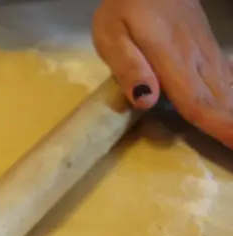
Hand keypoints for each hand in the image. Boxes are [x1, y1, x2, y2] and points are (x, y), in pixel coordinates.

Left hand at [93, 0, 232, 145]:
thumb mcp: (112, 36)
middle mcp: (196, 59)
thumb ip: (128, 67)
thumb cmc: (124, 9)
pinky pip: (227, 76)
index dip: (216, 125)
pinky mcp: (208, 48)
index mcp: (171, 60)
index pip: (196, 100)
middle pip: (219, 100)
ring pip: (227, 89)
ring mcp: (206, 53)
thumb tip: (146, 100)